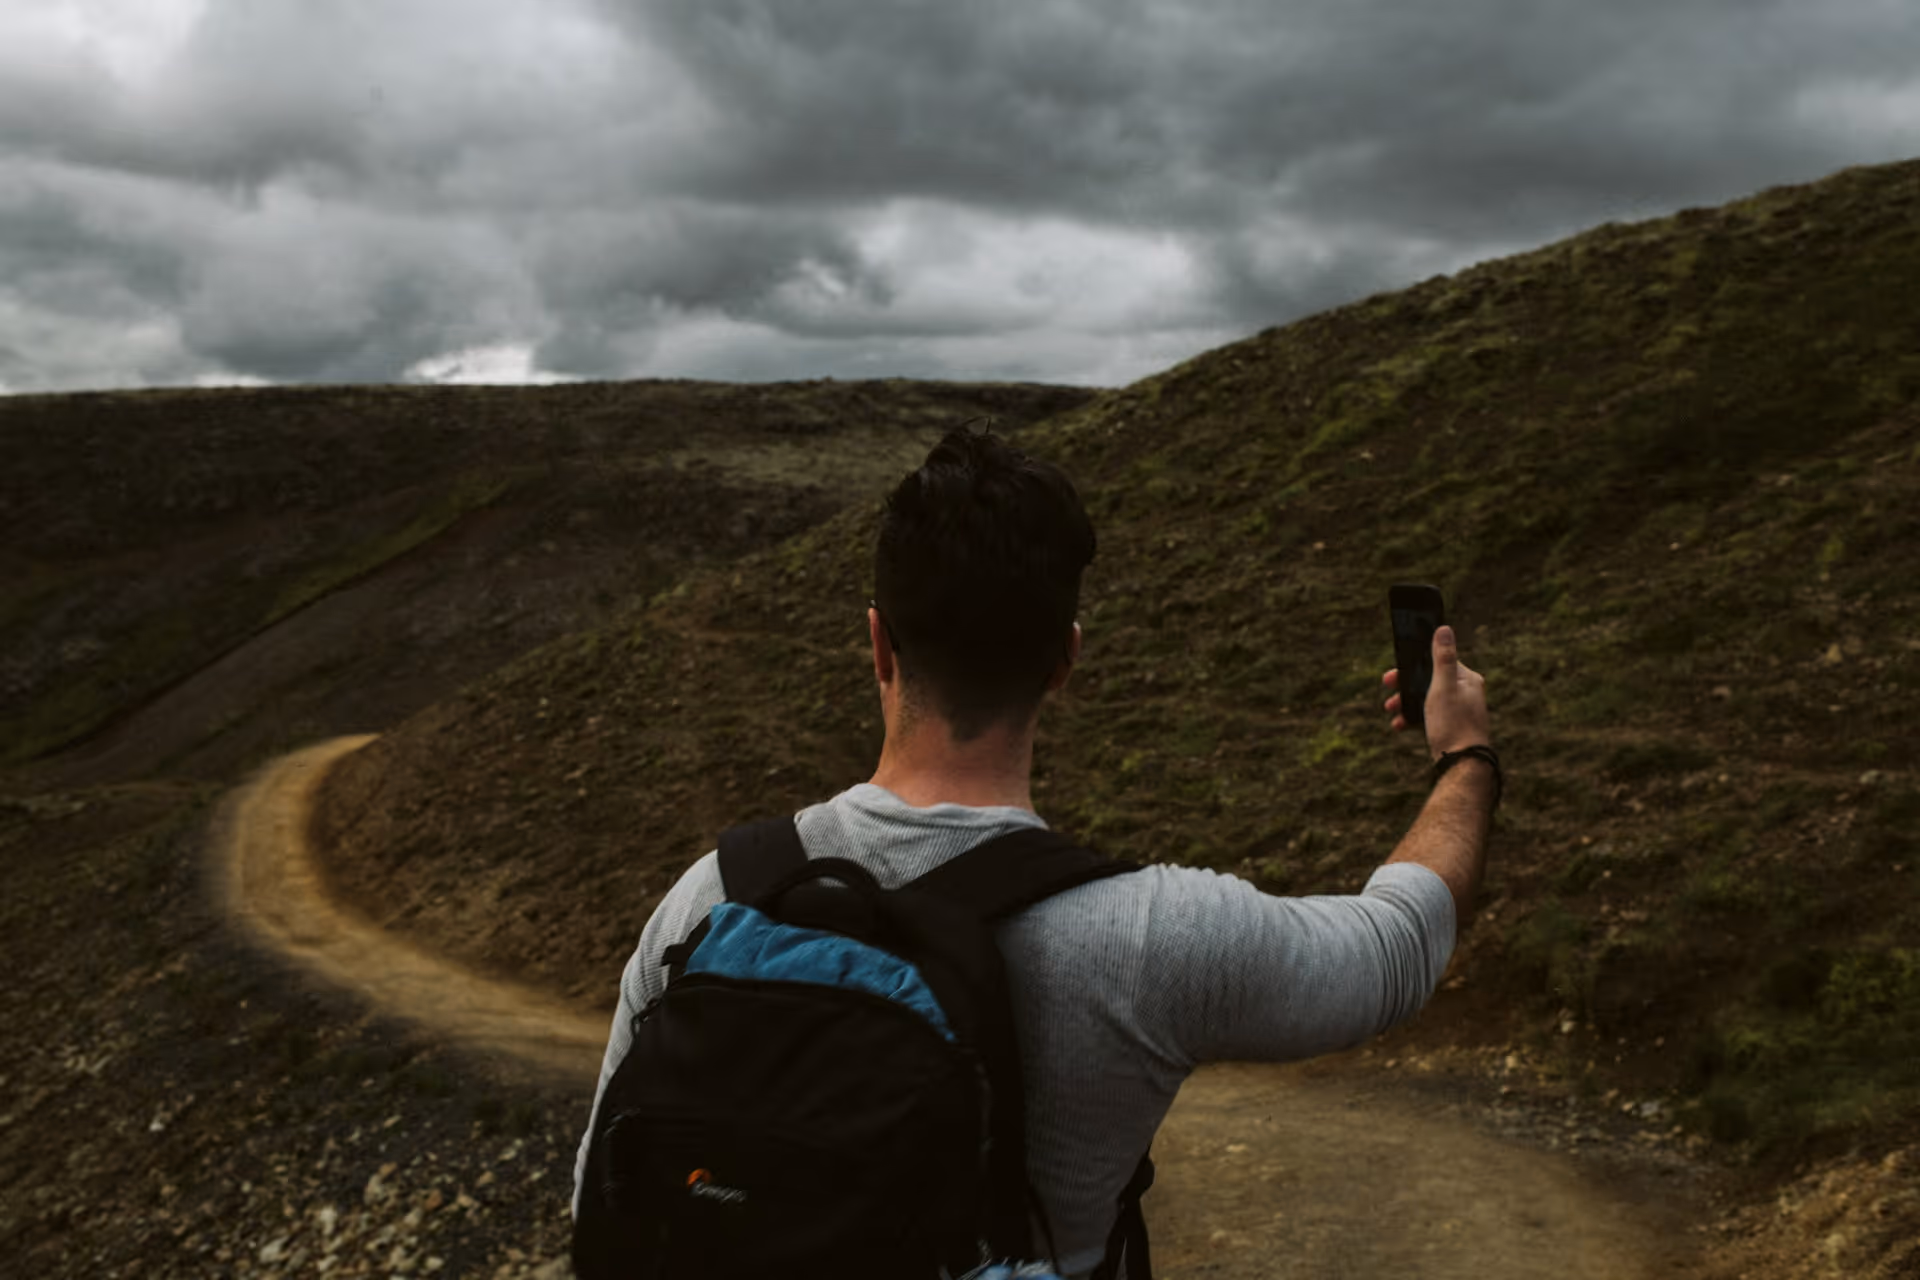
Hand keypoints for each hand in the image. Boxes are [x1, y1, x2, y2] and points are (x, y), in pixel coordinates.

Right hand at [1381, 625, 1491, 762]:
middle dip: (1406, 684)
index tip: (1394, 671)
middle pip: (1430, 679)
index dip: (1414, 664)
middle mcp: (1466, 692)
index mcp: (1467, 679)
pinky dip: (1413, 717)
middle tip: (1387, 686)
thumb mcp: (1443, 687)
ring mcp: (1459, 710)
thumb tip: (1444, 629)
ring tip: (1390, 710)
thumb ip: (1442, 658)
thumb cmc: (1454, 724)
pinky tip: (1400, 724)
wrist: (1462, 764)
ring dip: (1406, 702)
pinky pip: (1429, 715)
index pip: (1438, 661)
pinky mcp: (1452, 726)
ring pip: (1427, 698)